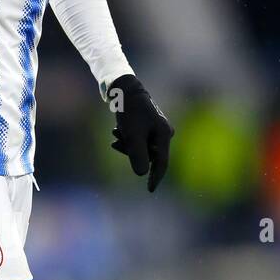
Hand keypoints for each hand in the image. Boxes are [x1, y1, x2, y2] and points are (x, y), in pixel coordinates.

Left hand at [108, 74, 174, 192]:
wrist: (124, 89)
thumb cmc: (130, 112)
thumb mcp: (132, 135)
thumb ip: (137, 155)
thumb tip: (142, 174)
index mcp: (164, 135)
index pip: (162, 163)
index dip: (156, 178)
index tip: (150, 191)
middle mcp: (163, 133)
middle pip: (148, 155)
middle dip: (130, 152)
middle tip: (116, 143)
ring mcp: (156, 130)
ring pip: (141, 148)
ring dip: (126, 145)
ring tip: (115, 134)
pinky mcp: (148, 126)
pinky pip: (138, 140)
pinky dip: (127, 139)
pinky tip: (116, 132)